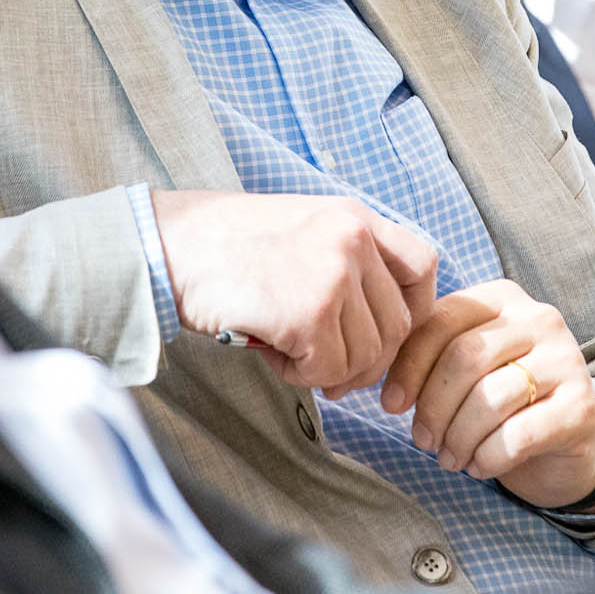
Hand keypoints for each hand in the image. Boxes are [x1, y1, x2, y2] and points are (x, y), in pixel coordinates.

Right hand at [151, 190, 437, 396]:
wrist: (171, 247)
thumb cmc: (227, 246)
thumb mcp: (304, 229)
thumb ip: (347, 263)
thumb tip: (381, 337)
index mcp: (356, 217)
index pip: (423, 267)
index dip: (413, 311)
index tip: (385, 336)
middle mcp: (354, 240)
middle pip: (398, 326)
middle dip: (367, 360)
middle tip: (326, 369)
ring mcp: (334, 275)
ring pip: (365, 356)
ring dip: (328, 370)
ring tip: (287, 352)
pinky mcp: (309, 315)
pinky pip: (328, 370)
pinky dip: (301, 376)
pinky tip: (271, 353)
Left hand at [380, 279, 594, 509]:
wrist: (560, 445)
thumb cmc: (500, 403)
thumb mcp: (464, 371)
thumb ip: (431, 360)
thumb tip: (386, 390)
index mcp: (503, 299)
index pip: (442, 320)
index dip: (409, 365)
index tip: (390, 405)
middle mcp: (540, 319)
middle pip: (465, 357)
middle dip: (433, 406)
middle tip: (422, 441)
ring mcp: (567, 360)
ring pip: (491, 397)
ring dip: (459, 437)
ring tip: (450, 458)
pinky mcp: (582, 406)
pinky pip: (520, 434)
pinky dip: (489, 457)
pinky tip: (481, 466)